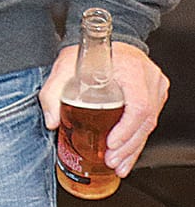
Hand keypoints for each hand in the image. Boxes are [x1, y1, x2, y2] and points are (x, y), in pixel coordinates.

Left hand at [40, 40, 169, 175]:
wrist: (104, 41)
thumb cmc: (87, 52)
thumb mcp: (64, 66)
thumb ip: (52, 92)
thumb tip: (52, 122)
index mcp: (131, 70)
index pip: (139, 106)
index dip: (126, 129)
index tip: (111, 144)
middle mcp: (149, 79)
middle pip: (146, 120)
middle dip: (128, 146)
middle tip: (112, 162)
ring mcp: (155, 87)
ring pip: (149, 124)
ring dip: (133, 148)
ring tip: (119, 165)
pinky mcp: (154, 94)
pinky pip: (149, 121)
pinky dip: (136, 139)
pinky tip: (127, 154)